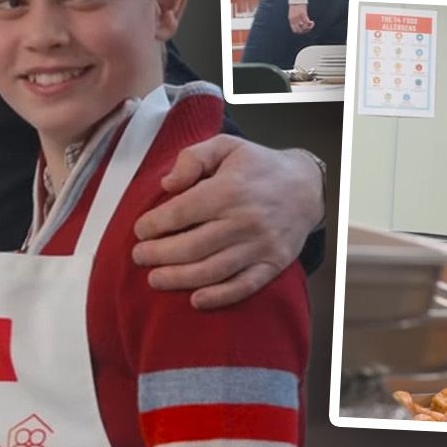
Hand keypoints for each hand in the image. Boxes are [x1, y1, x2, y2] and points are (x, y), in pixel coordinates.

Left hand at [133, 136, 322, 309]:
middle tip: (139, 256)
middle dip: (158, 255)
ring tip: (155, 279)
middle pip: (191, 246)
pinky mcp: (272, 264)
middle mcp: (244, 220)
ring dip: (179, 279)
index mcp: (229, 190)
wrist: (306, 187)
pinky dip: (219, 296)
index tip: (140, 230)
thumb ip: (193, 157)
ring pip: (212, 270)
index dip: (154, 224)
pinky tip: (196, 300)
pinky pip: (244, 286)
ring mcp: (260, 246)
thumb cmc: (259, 166)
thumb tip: (167, 185)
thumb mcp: (226, 146)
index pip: (181, 212)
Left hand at [288, 3, 313, 33]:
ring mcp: (298, 17)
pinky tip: (312, 22)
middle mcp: (294, 19)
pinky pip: (307, 22)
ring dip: (309, 28)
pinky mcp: (302, 13)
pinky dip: (311, 24)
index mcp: (291, 19)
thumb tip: (301, 24)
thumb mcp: (293, 13)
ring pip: (304, 27)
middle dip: (305, 31)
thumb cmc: (296, 4)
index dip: (300, 32)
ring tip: (311, 24)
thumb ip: (295, 19)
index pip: (295, 30)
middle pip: (300, 31)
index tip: (304, 29)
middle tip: (309, 27)